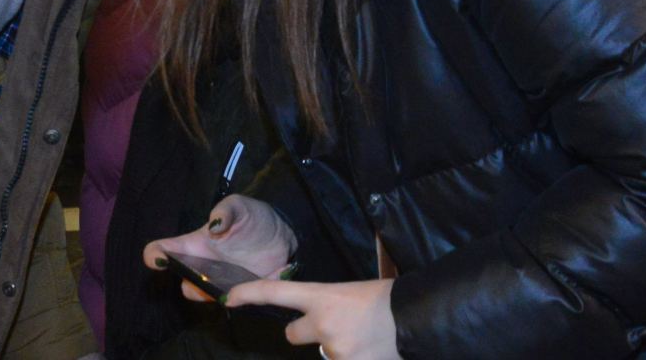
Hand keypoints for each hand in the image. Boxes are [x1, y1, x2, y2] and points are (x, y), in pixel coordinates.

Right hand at [143, 195, 295, 299]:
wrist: (282, 235)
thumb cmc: (252, 217)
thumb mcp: (239, 206)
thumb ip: (226, 211)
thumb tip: (214, 225)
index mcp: (195, 244)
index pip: (163, 250)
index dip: (154, 256)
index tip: (159, 261)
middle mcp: (202, 267)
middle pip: (184, 283)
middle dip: (190, 285)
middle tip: (204, 278)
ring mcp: (221, 282)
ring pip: (207, 298)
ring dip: (213, 295)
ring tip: (230, 285)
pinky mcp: (241, 293)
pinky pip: (234, 303)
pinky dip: (240, 299)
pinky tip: (252, 287)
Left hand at [226, 278, 400, 359]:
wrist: (416, 317)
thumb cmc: (385, 299)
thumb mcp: (348, 294)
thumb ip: (324, 307)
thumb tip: (315, 321)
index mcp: (321, 297)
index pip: (275, 293)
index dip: (247, 294)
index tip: (229, 298)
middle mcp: (322, 325)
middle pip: (292, 334)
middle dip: (307, 333)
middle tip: (335, 327)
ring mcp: (335, 350)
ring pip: (323, 353)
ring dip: (338, 349)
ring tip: (363, 339)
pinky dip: (351, 358)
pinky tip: (367, 352)